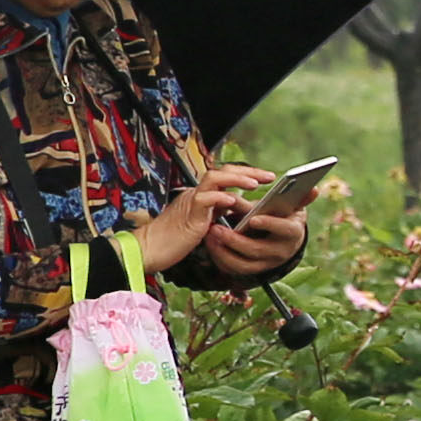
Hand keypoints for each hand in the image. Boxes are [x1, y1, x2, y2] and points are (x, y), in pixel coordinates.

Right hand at [133, 166, 277, 273]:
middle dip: (248, 171)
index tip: (266, 178)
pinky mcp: (189, 215)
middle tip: (270, 176)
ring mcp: (192, 202)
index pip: (225, 176)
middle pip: (222, 171)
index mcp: (201, 195)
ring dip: (237, 179)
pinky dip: (219, 198)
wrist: (150, 249)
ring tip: (255, 184)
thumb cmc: (175, 240)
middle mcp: (196, 194)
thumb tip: (238, 204)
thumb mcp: (204, 222)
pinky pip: (204, 200)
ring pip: (214, 179)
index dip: (246, 174)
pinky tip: (233, 201)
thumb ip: (218, 212)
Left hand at [202, 202, 307, 280]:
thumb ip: (300, 197)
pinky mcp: (251, 269)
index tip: (253, 218)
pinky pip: (233, 268)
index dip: (270, 224)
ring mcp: (266, 263)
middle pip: (257, 250)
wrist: (284, 240)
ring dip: (223, 251)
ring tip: (211, 234)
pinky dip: (219, 257)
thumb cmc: (285, 217)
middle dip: (235, 240)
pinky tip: (210, 243)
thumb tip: (314, 188)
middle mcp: (281, 252)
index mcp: (293, 233)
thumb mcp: (292, 207)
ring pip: (243, 263)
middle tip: (217, 227)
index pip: (285, 230)